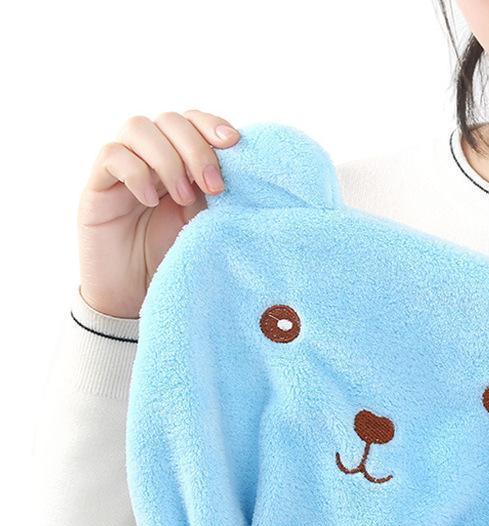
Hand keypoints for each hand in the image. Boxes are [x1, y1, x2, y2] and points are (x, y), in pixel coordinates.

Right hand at [77, 110, 240, 317]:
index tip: (234, 144)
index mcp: (180, 161)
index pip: (193, 121)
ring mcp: (122, 168)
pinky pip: (112, 155)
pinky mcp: (98, 186)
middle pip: (170, 120)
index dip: (212, 124)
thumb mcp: (207, 224)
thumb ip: (218, 193)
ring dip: (168, 159)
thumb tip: (246, 169)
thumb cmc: (175, 260)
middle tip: (214, 187)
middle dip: (197, 148)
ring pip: (138, 128)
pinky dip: (136, 172)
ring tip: (182, 198)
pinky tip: (149, 201)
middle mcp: (150, 157)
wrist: (134, 297)